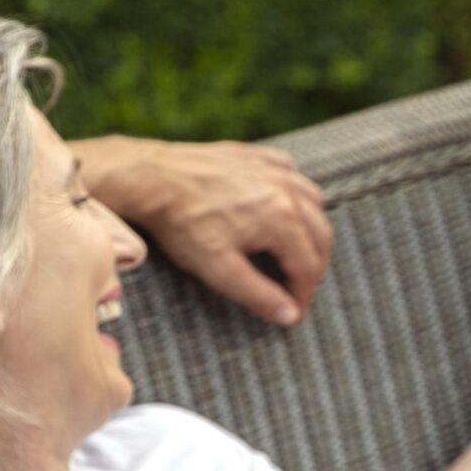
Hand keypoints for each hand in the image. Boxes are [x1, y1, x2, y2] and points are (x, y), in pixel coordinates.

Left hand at [81, 137, 332, 326]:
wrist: (151, 177)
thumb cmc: (182, 224)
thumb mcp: (219, 269)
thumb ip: (258, 294)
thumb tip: (290, 315)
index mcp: (281, 218)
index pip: (308, 267)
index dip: (304, 295)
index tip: (295, 313)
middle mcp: (286, 189)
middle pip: (320, 236)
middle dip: (314, 268)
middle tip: (299, 289)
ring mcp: (273, 168)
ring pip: (313, 202)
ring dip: (311, 231)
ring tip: (297, 253)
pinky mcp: (257, 156)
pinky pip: (292, 174)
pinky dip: (296, 194)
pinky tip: (284, 207)